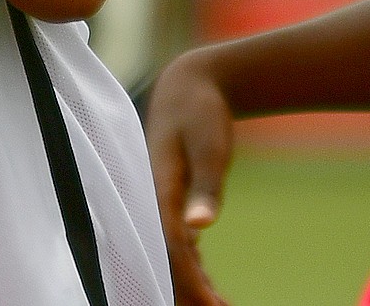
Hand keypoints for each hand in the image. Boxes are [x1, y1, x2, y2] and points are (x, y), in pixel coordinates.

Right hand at [143, 49, 235, 305]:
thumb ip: (207, 186)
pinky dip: (192, 269)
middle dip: (188, 292)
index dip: (191, 282)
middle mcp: (152, 202)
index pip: (172, 249)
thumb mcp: (210, 146)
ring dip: (189, 285)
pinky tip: (208, 285)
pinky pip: (176, 245)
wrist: (189, 85)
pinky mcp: (168, 202)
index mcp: (157, 191)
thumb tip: (201, 226)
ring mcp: (158, 203)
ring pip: (169, 256)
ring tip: (217, 305)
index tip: (213, 304)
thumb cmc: (200, 112)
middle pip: (165, 260)